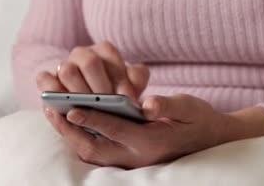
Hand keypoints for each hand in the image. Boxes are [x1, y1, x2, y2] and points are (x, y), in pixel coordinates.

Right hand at [35, 41, 148, 101]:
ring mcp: (63, 65)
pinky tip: (64, 108)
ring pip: (67, 71)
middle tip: (107, 106)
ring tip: (88, 109)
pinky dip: (53, 92)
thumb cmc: (117, 98)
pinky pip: (44, 79)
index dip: (119, 78)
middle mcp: (83, 54)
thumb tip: (148, 104)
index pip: (110, 56)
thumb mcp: (134, 93)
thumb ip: (146, 94)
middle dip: (100, 86)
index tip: (126, 99)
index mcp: (104, 50)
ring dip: (79, 92)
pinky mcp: (47, 79)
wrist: (94, 107)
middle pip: (89, 62)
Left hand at [44, 93, 263, 167]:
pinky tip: (69, 119)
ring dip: (71, 135)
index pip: (116, 130)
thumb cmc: (198, 119)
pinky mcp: (128, 156)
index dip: (93, 119)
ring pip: (93, 153)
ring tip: (54, 111)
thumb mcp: (189, 107)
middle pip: (95, 148)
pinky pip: (98, 151)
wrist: (210, 139)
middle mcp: (138, 154)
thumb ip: (168, 105)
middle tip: (52, 109)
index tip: (71, 108)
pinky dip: (81, 137)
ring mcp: (132, 159)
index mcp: (152, 141)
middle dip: (71, 131)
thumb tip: (147, 104)